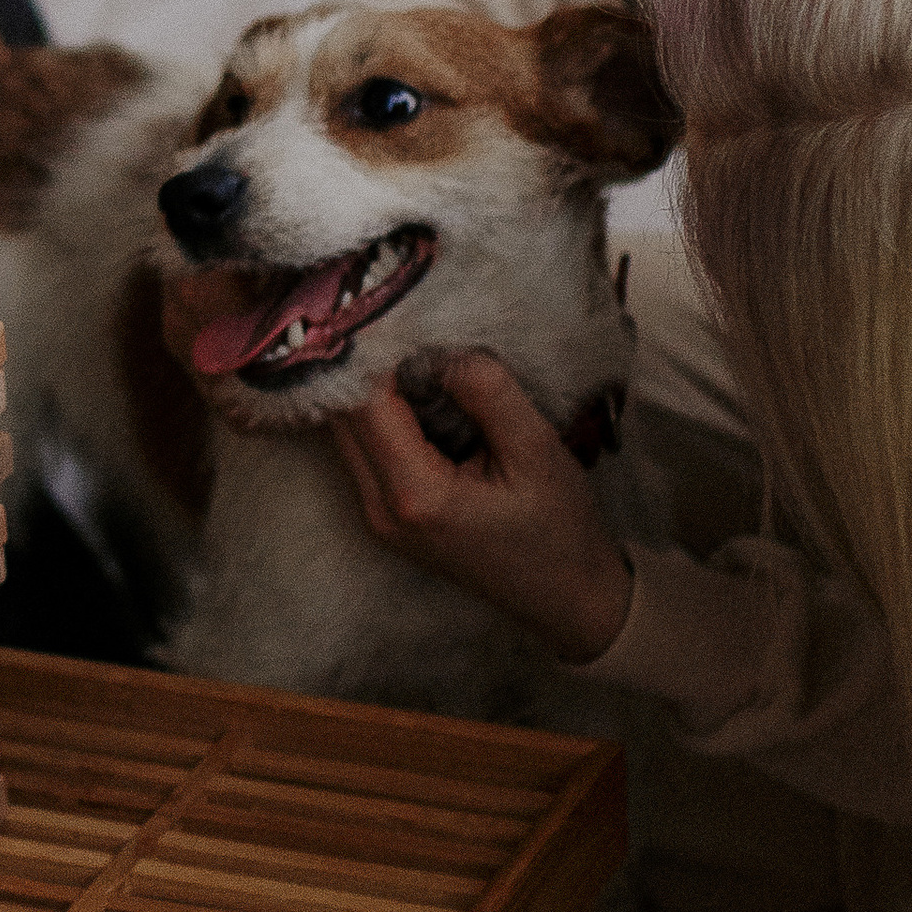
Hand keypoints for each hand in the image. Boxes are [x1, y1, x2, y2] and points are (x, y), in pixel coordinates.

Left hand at [330, 353, 635, 665]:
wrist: (570, 598)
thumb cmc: (560, 529)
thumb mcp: (536, 450)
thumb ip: (486, 393)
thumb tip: (441, 348)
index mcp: (414, 495)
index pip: (363, 403)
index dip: (376, 353)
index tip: (400, 313)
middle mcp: (379, 509)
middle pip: (342, 418)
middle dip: (366, 368)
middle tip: (403, 324)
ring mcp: (378, 518)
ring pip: (347, 435)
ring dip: (373, 392)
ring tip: (415, 354)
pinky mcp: (388, 517)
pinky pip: (366, 453)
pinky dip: (381, 418)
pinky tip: (418, 395)